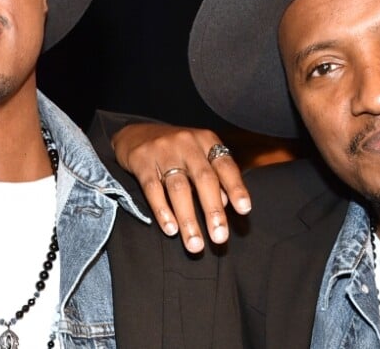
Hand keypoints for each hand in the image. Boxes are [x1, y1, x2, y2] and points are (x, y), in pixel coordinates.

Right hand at [112, 122, 250, 252]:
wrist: (135, 134)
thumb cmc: (176, 150)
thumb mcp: (198, 154)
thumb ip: (214, 176)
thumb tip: (227, 203)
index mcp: (205, 140)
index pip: (225, 165)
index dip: (236, 187)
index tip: (244, 210)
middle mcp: (186, 143)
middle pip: (203, 178)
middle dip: (213, 210)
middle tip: (220, 237)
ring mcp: (163, 151)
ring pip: (179, 188)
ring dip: (188, 219)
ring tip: (195, 245)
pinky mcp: (141, 161)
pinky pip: (153, 189)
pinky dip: (162, 211)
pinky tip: (171, 230)